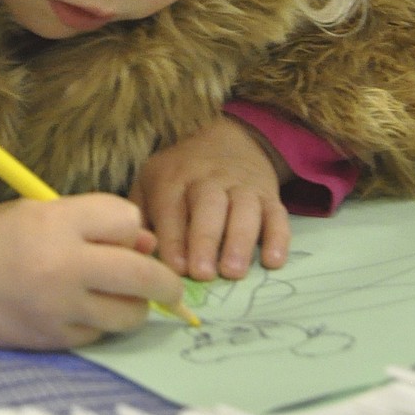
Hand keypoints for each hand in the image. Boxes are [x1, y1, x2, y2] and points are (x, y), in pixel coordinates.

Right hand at [0, 193, 184, 348]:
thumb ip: (92, 224)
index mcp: (55, 221)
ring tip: (116, 296)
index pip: (128, 219)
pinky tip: (78, 311)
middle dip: (164, 280)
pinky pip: (99, 335)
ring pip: (130, 313)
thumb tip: (148, 245)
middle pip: (144, 274)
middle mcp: (61, 264)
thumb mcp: (37, 212)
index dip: (129, 227)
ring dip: (132, 305)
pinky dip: (99, 324)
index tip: (120, 233)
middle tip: (167, 285)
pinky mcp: (51, 339)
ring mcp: (57, 307)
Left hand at [128, 115, 290, 281]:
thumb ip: (141, 215)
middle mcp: (208, 179)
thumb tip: (136, 253)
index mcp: (173, 178)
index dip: (173, 238)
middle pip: (208, 205)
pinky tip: (274, 261)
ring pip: (243, 209)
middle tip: (203, 273)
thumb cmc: (180, 175)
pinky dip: (278, 237)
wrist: (227, 140)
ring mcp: (241, 186)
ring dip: (240, 241)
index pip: (171, 207)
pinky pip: (277, 214)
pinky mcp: (268, 195)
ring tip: (234, 271)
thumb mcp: (150, 182)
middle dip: (205, 240)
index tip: (175, 268)